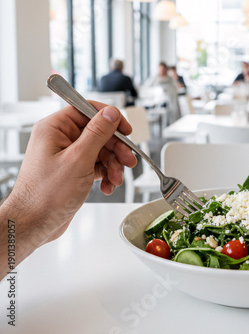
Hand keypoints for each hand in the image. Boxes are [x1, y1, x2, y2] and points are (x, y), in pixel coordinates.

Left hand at [0, 103, 136, 275]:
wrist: (35, 224)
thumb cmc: (46, 195)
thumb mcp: (79, 160)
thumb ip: (98, 133)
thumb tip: (111, 113)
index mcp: (54, 129)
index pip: (86, 110)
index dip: (109, 118)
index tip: (125, 129)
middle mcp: (60, 139)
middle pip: (98, 132)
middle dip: (116, 148)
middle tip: (128, 159)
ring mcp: (67, 155)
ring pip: (101, 150)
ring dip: (113, 164)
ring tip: (116, 178)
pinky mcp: (73, 170)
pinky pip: (97, 164)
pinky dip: (106, 174)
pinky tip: (108, 185)